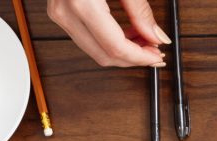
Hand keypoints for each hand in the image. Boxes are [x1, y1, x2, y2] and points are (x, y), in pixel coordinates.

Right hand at [47, 0, 167, 66]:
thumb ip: (141, 11)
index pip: (115, 47)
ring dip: (122, 52)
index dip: (140, 57)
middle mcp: (65, 12)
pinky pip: (86, 38)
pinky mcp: (59, 12)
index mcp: (81, 2)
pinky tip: (127, 34)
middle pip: (103, 55)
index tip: (158, 55)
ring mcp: (58, 14)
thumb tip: (156, 36)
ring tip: (144, 42)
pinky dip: (108, 42)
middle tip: (155, 51)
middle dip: (133, 59)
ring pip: (94, 51)